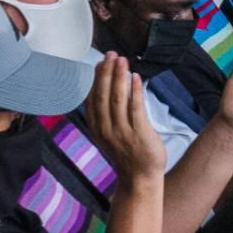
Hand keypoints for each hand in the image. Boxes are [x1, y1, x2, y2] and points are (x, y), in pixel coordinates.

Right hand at [81, 53, 166, 184]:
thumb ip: (105, 115)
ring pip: (118, 100)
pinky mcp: (139, 134)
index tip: (99, 62)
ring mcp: (122, 132)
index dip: (95, 80)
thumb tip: (106, 89)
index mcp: (97, 128)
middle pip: (103, 96)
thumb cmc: (126, 153)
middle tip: (111, 54)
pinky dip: (134, 91)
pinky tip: (136, 77)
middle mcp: (106, 130)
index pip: (92, 100)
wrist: (139, 178)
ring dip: (119, 78)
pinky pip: (136, 109)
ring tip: (122, 60)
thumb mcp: (108, 135)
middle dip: (106, 73)